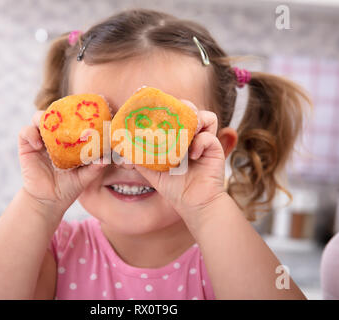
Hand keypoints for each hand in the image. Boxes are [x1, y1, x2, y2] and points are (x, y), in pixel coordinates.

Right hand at [18, 111, 106, 211]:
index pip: (72, 120)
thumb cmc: (69, 187)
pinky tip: (38, 145)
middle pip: (55, 115)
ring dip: (43, 118)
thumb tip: (105, 159)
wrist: (49, 200)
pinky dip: (31, 133)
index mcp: (69, 140)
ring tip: (49, 128)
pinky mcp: (27, 146)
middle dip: (60, 111)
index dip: (76, 113)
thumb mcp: (85, 177)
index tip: (84, 112)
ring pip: (39, 118)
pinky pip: (25, 132)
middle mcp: (55, 137)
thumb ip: (95, 167)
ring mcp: (40, 140)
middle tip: (67, 116)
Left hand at [135, 101, 226, 221]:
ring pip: (205, 117)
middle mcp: (192, 136)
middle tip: (171, 116)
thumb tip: (123, 152)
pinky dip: (200, 142)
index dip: (167, 108)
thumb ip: (140, 159)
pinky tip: (192, 155)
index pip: (175, 115)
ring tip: (185, 131)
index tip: (155, 107)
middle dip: (182, 108)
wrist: (193, 204)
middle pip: (190, 110)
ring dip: (194, 120)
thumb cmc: (174, 188)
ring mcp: (204, 142)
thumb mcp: (153, 172)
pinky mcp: (215, 150)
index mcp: (178, 137)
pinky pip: (209, 137)